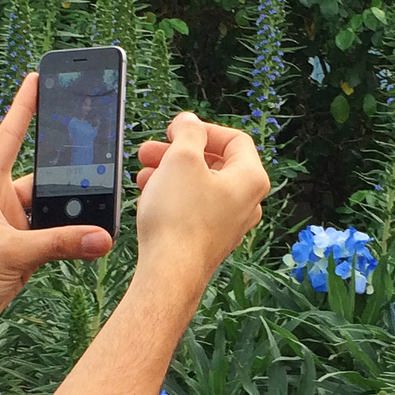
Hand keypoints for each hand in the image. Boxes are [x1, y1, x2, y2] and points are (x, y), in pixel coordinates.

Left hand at [0, 74, 110, 329]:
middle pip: (39, 177)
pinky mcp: (16, 250)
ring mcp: (6, 225)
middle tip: (97, 162)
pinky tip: (89, 242)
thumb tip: (98, 238)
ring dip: (70, 215)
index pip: (8, 136)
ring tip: (99, 216)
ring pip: (48, 209)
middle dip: (67, 177)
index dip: (23, 107)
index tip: (36, 79)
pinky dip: (68, 238)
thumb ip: (58, 243)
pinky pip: (49, 235)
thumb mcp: (11, 254)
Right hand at [131, 111, 268, 285]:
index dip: (203, 129)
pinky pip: (194, 208)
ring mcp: (230, 223)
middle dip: (179, 152)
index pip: (235, 140)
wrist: (170, 272)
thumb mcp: (182, 159)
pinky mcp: (210, 239)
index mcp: (251, 178)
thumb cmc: (180, 218)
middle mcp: (247, 202)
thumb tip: (190, 121)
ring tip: (144, 172)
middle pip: (215, 163)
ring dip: (171, 173)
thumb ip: (188, 132)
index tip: (178, 130)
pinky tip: (149, 195)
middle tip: (151, 149)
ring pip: (201, 186)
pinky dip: (174, 196)